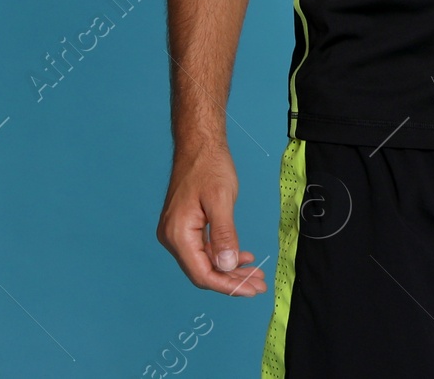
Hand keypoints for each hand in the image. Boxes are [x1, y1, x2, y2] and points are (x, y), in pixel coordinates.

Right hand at [156, 140, 266, 296]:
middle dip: (232, 280)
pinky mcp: (185, 225)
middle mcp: (173, 238)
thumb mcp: (221, 199)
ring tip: (256, 274)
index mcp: (178, 234)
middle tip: (260, 285)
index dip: (228, 286)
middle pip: (204, 271)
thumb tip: (226, 266)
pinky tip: (243, 257)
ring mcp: (177, 232)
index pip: (203, 273)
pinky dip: (224, 254)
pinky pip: (205, 248)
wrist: (198, 143)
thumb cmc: (209, 165)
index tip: (252, 290)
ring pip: (206, 261)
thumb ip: (224, 235)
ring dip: (230, 269)